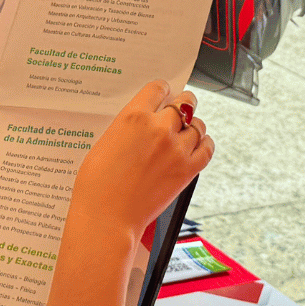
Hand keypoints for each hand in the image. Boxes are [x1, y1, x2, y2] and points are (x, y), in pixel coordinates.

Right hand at [71, 81, 213, 238]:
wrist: (107, 217)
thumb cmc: (97, 184)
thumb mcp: (105, 142)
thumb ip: (128, 127)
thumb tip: (142, 124)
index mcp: (134, 116)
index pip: (159, 88)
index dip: (163, 91)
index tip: (164, 95)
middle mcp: (159, 128)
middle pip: (185, 102)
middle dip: (182, 105)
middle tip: (180, 110)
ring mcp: (176, 149)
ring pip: (198, 125)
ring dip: (193, 126)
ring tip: (186, 132)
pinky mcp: (188, 170)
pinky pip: (208, 148)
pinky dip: (204, 144)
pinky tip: (197, 146)